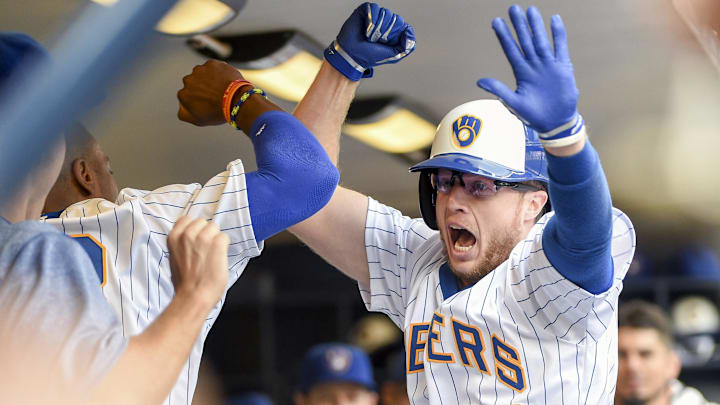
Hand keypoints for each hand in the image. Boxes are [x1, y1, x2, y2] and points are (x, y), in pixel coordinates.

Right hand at [167, 216, 228, 308]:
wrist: (193, 296)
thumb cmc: (185, 283)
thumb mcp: (175, 257)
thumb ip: (182, 244)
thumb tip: (193, 238)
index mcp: (174, 237)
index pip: (187, 219)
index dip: (194, 229)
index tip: (196, 240)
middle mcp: (187, 234)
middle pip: (204, 223)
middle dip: (206, 234)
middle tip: (205, 252)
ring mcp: (203, 238)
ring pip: (215, 228)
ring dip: (216, 240)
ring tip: (211, 256)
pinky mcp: (217, 243)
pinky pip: (225, 237)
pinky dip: (224, 246)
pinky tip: (219, 258)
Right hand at [177, 59, 242, 125]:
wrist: (236, 100)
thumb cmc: (218, 112)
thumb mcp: (198, 120)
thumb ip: (183, 114)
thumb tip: (181, 106)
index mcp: (183, 94)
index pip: (188, 95)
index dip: (198, 99)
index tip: (207, 102)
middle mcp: (188, 80)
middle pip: (194, 83)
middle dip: (202, 87)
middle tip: (215, 94)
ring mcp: (200, 70)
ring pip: (203, 73)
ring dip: (209, 78)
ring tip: (221, 88)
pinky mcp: (212, 63)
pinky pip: (214, 67)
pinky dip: (218, 72)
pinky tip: (225, 80)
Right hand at [325, 2, 415, 80]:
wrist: (352, 56)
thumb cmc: (370, 56)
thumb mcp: (394, 56)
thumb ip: (407, 47)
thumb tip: (409, 31)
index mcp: (394, 31)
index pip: (403, 25)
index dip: (396, 34)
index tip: (386, 43)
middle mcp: (386, 22)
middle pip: (396, 18)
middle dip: (387, 32)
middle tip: (376, 40)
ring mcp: (375, 16)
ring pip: (385, 12)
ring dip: (378, 28)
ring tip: (369, 36)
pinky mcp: (365, 11)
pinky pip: (374, 8)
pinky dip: (371, 19)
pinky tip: (366, 29)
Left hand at [477, 5, 581, 143]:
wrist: (555, 122)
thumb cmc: (533, 115)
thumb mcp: (513, 103)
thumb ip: (498, 90)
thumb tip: (479, 82)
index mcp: (521, 73)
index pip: (510, 49)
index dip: (503, 36)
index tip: (496, 22)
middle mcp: (533, 65)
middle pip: (525, 40)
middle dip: (519, 25)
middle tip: (513, 8)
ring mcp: (548, 65)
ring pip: (541, 40)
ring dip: (536, 26)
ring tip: (531, 10)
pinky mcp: (562, 68)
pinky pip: (560, 47)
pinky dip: (558, 34)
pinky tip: (554, 20)